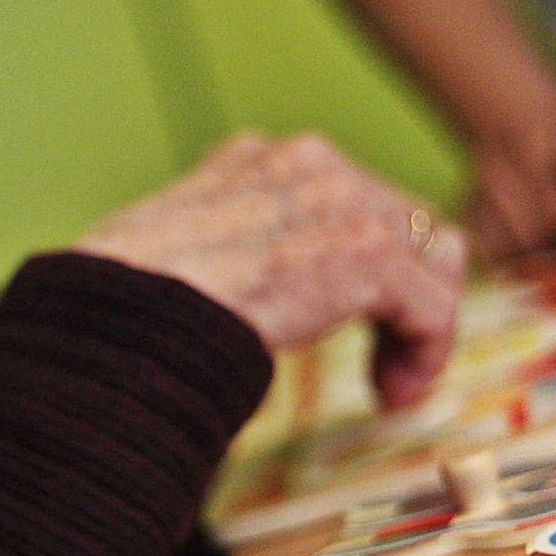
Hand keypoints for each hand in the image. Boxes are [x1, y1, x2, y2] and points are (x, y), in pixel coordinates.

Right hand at [78, 133, 467, 409]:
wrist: (122, 314)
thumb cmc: (126, 307)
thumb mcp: (180, 259)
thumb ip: (231, 255)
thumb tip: (249, 298)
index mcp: (258, 161)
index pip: (348, 196)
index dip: (363, 267)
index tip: (345, 325)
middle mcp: (305, 162)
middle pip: (404, 221)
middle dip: (401, 297)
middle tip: (380, 364)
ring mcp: (339, 198)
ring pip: (430, 258)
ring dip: (418, 328)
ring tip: (391, 385)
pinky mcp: (364, 248)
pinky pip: (432, 303)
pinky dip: (425, 353)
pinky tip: (391, 394)